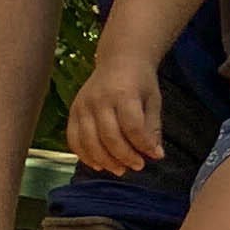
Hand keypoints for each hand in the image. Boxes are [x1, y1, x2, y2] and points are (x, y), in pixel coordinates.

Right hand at [65, 53, 162, 176]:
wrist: (119, 60)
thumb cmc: (140, 81)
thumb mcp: (153, 100)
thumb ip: (153, 128)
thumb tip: (156, 154)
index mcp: (123, 93)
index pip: (132, 126)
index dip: (143, 145)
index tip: (154, 155)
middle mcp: (99, 99)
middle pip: (109, 137)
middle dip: (125, 157)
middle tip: (138, 166)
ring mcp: (83, 105)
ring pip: (89, 142)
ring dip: (105, 161)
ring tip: (120, 169)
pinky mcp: (73, 111)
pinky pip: (73, 139)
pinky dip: (85, 155)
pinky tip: (99, 164)